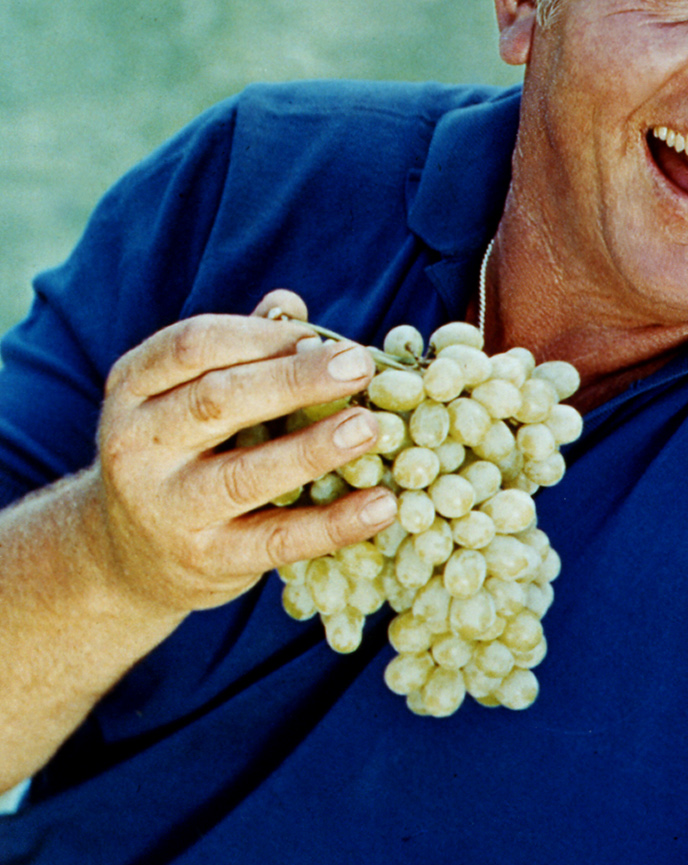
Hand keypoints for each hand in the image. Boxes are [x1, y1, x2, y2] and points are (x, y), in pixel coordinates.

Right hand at [90, 290, 401, 622]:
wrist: (129, 556)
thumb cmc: (180, 450)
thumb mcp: (188, 395)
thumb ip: (238, 350)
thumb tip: (289, 305)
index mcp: (134, 390)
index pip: (194, 346)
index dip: (261, 335)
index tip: (319, 336)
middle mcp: (137, 447)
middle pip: (218, 401)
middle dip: (295, 380)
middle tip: (358, 366)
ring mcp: (168, 508)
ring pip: (244, 474)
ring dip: (315, 449)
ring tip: (371, 428)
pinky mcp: (206, 559)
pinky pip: (277, 540)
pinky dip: (335, 524)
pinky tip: (382, 504)